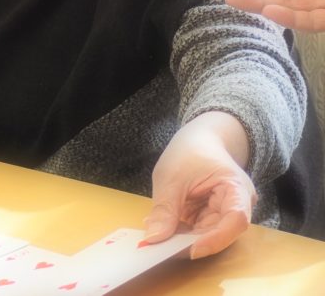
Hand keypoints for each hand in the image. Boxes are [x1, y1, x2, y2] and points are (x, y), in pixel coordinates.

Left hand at [144, 112, 254, 258]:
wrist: (199, 140)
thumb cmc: (189, 152)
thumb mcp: (171, 177)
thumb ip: (165, 209)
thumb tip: (153, 239)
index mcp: (237, 189)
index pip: (235, 220)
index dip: (215, 239)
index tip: (190, 250)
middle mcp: (237, 206)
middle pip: (220, 233)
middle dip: (192, 242)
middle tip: (162, 248)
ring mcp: (224, 213)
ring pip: (207, 235)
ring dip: (184, 239)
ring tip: (158, 238)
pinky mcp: (211, 217)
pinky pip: (198, 231)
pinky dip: (181, 233)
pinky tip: (163, 230)